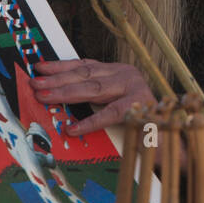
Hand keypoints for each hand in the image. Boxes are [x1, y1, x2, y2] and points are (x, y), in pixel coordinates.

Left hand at [32, 59, 155, 136]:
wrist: (170, 138)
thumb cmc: (138, 123)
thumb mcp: (112, 102)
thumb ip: (93, 97)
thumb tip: (57, 95)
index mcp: (118, 71)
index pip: (85, 64)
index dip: (61, 66)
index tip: (39, 67)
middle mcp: (127, 75)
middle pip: (85, 74)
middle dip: (57, 79)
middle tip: (34, 84)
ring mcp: (135, 89)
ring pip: (94, 89)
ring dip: (66, 93)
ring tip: (44, 97)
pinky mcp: (141, 108)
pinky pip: (110, 114)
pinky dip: (90, 121)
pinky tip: (72, 128)